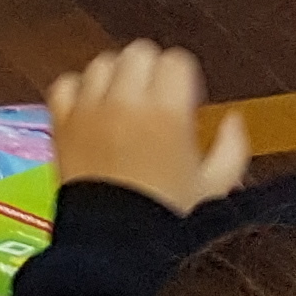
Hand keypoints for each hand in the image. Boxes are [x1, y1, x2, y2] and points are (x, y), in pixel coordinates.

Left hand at [45, 42, 250, 213]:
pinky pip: (65, 83)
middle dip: (151, 69)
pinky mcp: (61, 121)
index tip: (186, 96)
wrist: (116, 242)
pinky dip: (78, 90)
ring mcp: (89, 108)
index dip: (183, 76)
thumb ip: (232, 148)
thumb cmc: (167, 217)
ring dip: (116, 76)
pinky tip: (91, 109)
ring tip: (125, 104)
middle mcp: (126, 101)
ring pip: (102, 63)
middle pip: (138, 52)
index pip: (175, 60)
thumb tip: (234, 120)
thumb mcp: (215, 187)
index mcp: (168, 112)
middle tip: (157, 97)